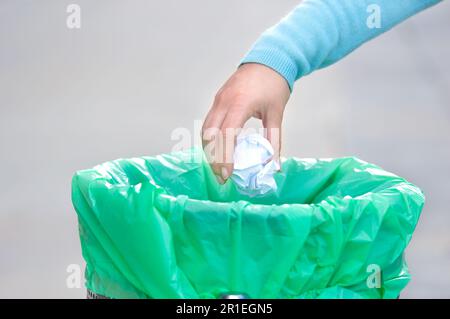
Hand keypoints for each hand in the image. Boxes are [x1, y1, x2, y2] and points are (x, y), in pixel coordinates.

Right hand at [201, 63, 289, 182]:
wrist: (269, 59)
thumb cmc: (275, 85)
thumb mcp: (276, 113)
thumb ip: (274, 140)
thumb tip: (274, 166)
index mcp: (240, 104)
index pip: (226, 134)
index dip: (224, 156)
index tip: (227, 175)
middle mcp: (224, 101)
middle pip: (209, 135)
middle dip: (213, 158)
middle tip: (221, 177)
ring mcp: (218, 99)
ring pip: (205, 129)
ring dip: (209, 150)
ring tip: (219, 167)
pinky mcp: (217, 99)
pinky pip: (208, 123)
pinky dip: (211, 139)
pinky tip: (218, 151)